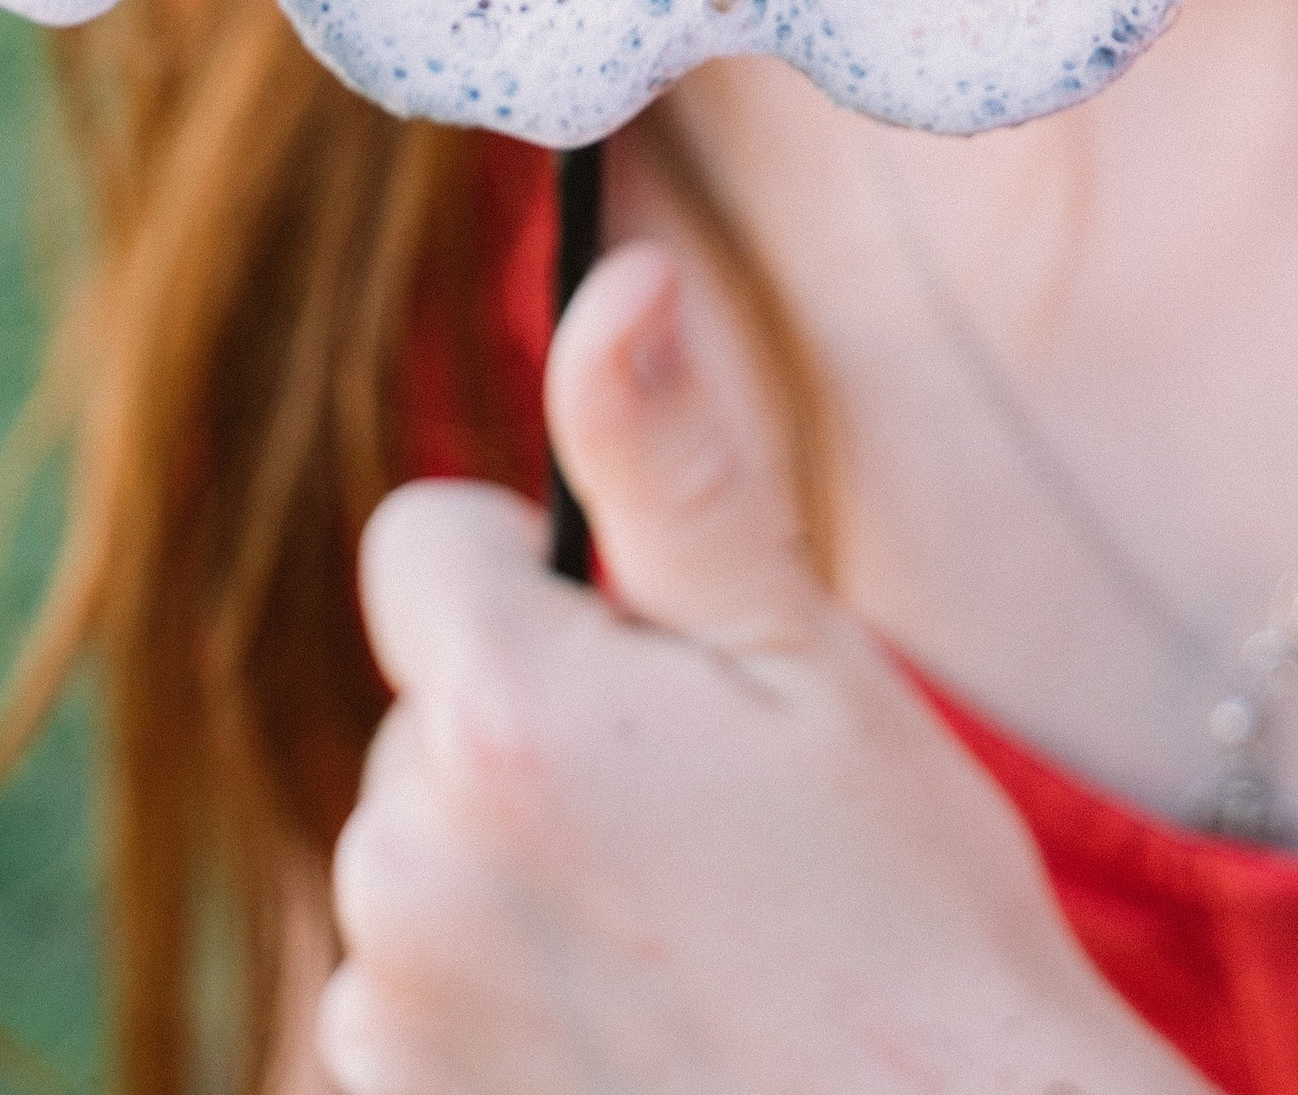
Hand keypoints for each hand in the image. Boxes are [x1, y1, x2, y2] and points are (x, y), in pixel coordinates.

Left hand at [315, 239, 1210, 1094]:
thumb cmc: (910, 917)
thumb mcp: (806, 657)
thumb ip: (671, 461)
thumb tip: (616, 277)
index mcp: (502, 717)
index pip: (422, 542)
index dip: (536, 572)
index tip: (649, 655)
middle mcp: (404, 864)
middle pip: (427, 708)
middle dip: (534, 729)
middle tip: (704, 820)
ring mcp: (387, 1013)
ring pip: (418, 854)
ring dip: (512, 869)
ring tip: (682, 936)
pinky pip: (406, 996)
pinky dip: (493, 996)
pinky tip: (632, 1030)